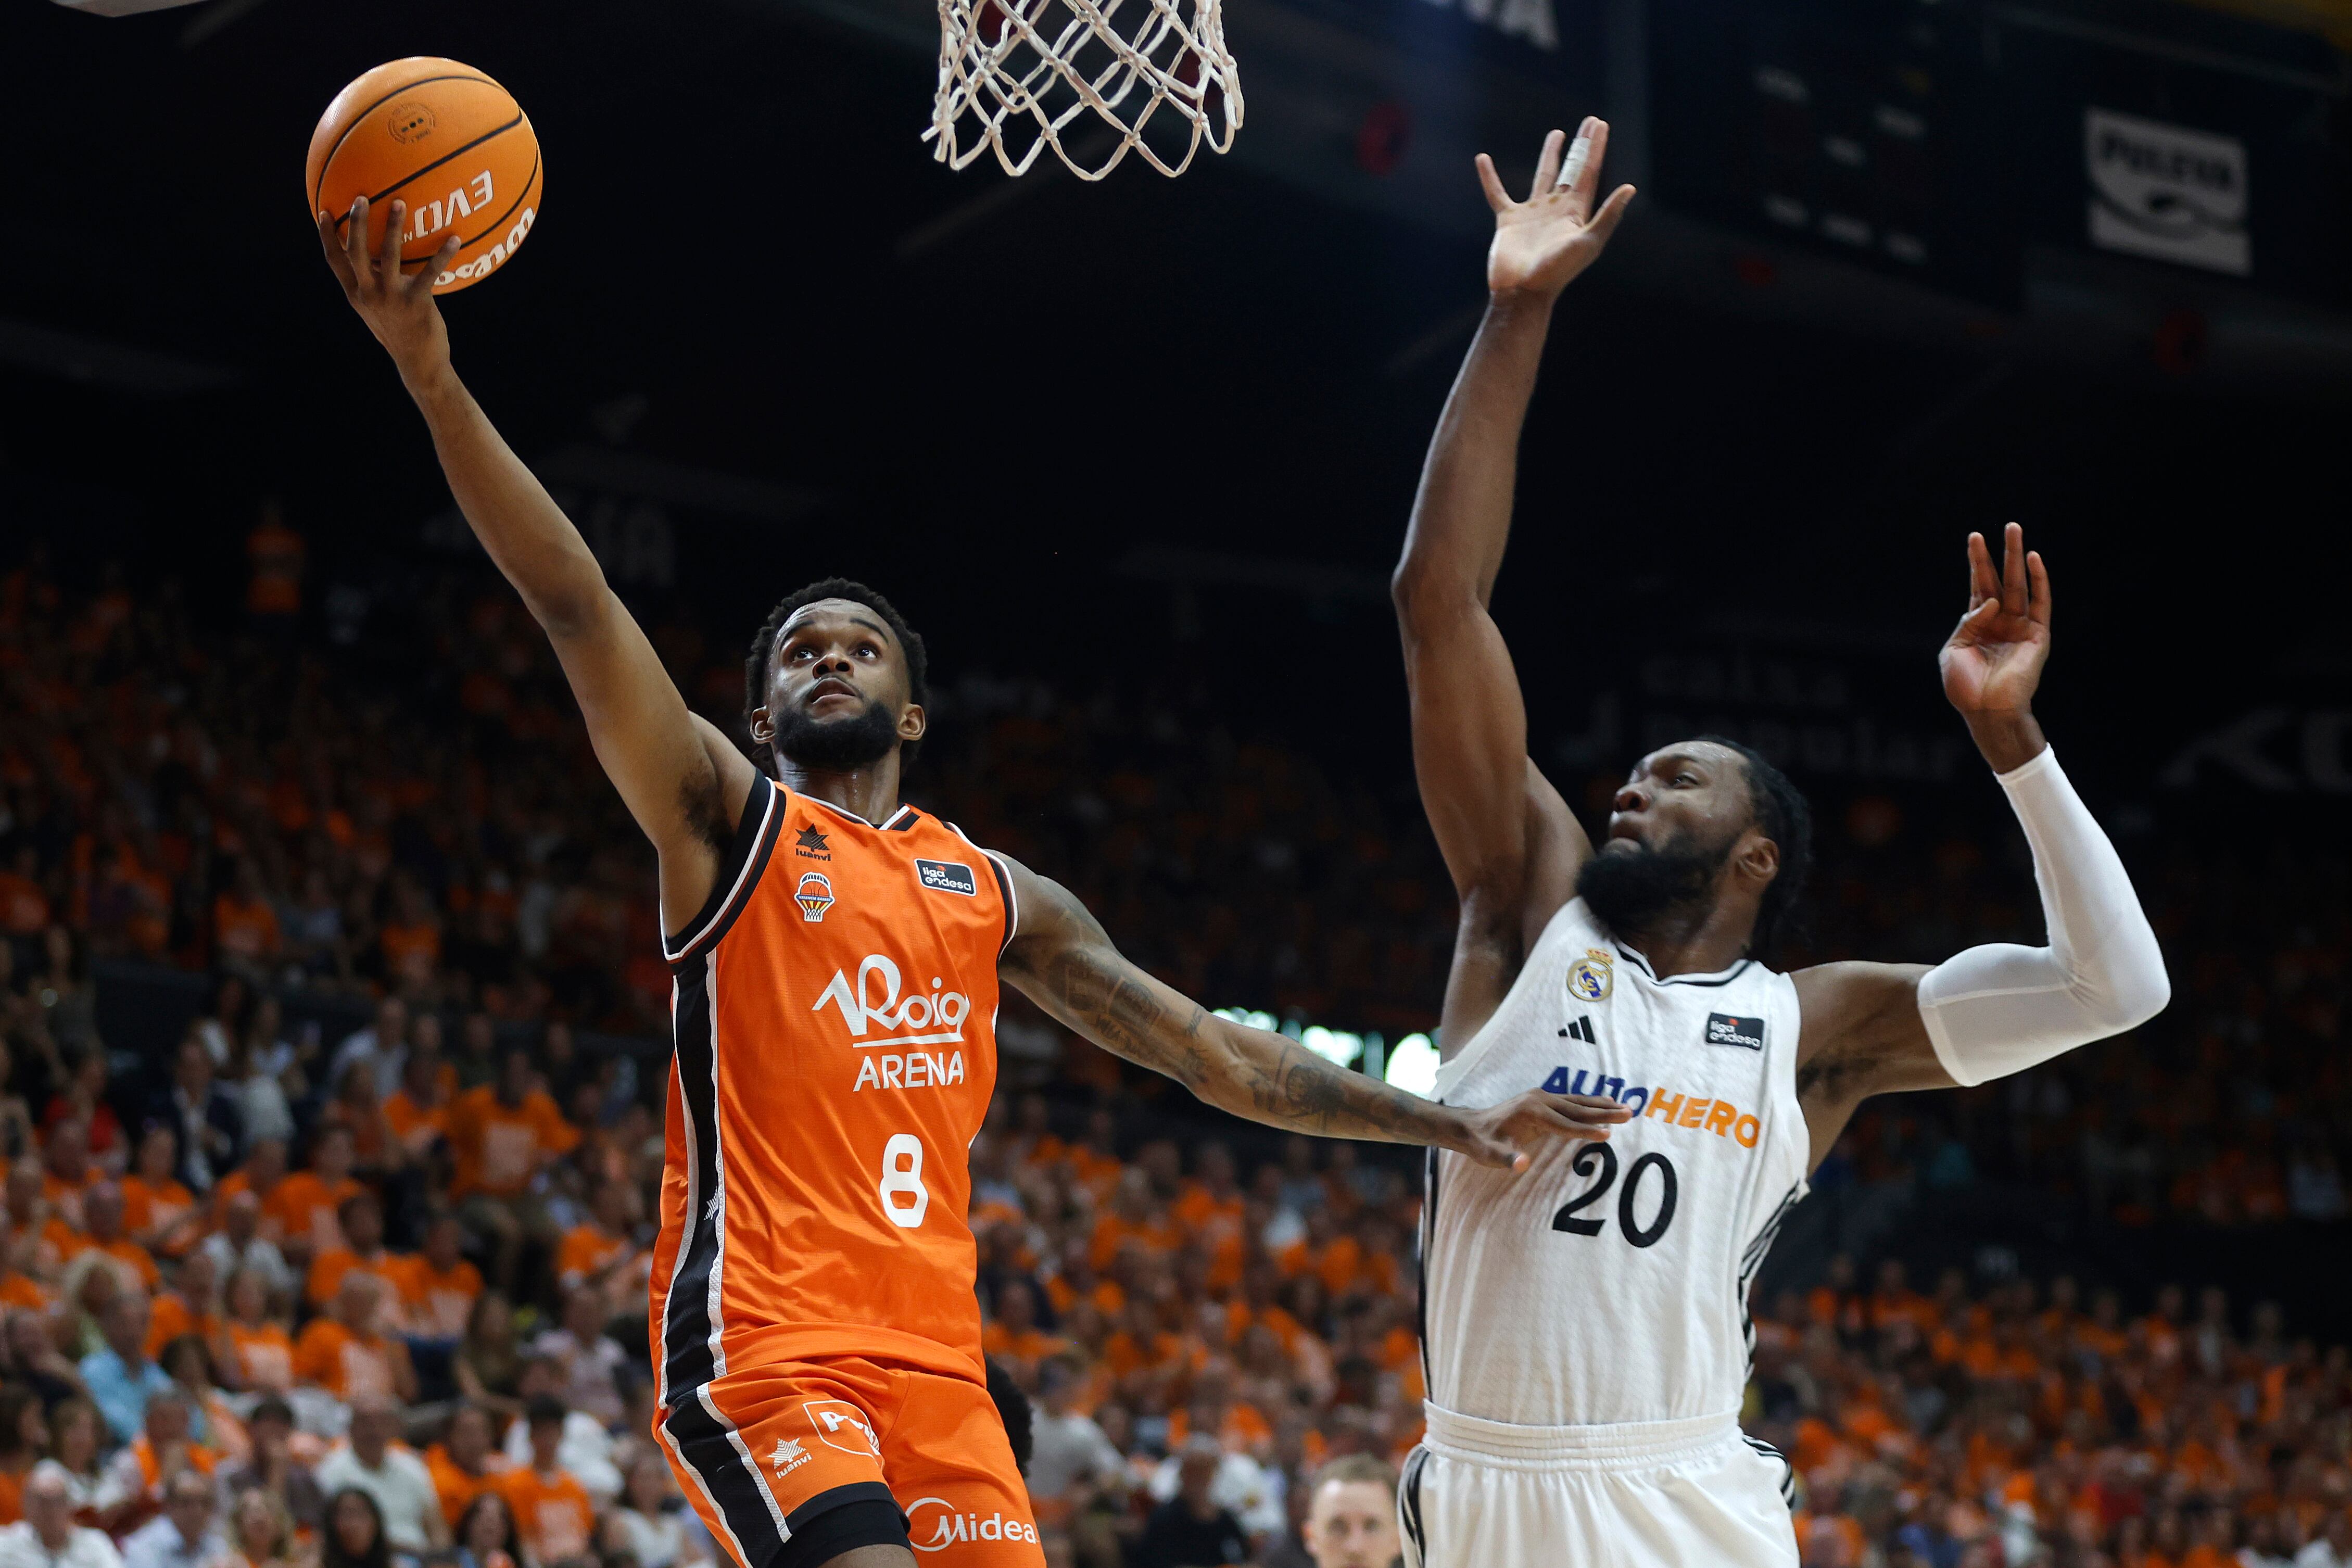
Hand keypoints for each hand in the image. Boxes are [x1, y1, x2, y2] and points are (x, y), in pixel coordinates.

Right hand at [317, 197, 461, 382]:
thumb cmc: (397, 330)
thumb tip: (373, 255)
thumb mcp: (375, 308)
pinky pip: (430, 272)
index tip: (323, 211)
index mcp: (355, 293)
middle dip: (356, 223)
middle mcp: (368, 293)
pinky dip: (443, 255)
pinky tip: (455, 239)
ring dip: (393, 227)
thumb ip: (370, 283)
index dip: (326, 235)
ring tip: (399, 203)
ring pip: (388, 255)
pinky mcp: (416, 302)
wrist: (417, 361)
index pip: (334, 260)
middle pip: (355, 251)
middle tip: (360, 197)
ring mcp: (391, 297)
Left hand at [1451, 1091, 1630, 1170]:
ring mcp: (1542, 1097)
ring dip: (1602, 1105)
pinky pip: (1572, 1101)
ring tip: (1625, 1107)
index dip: (1586, 1131)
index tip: (1608, 1135)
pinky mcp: (1542, 1099)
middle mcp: (1539, 1100)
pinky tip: (1604, 1102)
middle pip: (1578, 1108)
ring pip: (1578, 1102)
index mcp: (1531, 1113)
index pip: (1565, 1125)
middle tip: (1629, 1113)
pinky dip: (1590, 1102)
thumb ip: (1506, 1159)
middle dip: (1604, 1113)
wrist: (1470, 1127)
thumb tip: (1522, 1165)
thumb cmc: (1482, 1144)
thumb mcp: (1490, 1154)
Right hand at [1478, 119, 1636, 299]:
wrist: (1522, 293)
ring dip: (1550, 155)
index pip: (1589, 172)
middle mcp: (1556, 209)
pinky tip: (1482, 159)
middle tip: (1589, 123)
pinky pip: (1497, 193)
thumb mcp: (1588, 242)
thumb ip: (1608, 215)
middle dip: (1581, 146)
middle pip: (1571, 169)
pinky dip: (1489, 177)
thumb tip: (1630, 188)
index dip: (1595, 148)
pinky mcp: (1508, 220)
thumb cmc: (1556, 272)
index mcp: (1576, 212)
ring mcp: (1532, 213)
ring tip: (1557, 134)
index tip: (1600, 125)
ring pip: (1543, 176)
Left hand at [1940, 523, 2051, 770]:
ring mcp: (2019, 626)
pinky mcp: (2037, 635)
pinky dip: (2040, 580)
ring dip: (2018, 558)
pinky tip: (2035, 559)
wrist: (1986, 711)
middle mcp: (2000, 621)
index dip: (1977, 562)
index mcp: (1978, 624)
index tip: (1974, 538)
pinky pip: (2040, 603)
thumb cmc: (1965, 687)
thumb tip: (1987, 601)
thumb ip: (1967, 622)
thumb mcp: (1954, 651)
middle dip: (2000, 553)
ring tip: (2016, 531)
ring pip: (2020, 585)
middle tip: (2006, 525)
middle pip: (2000, 579)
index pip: (1978, 585)